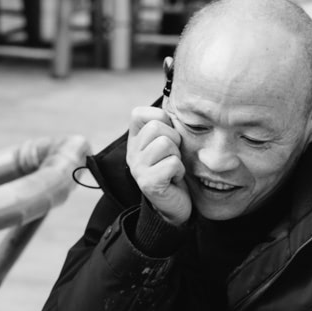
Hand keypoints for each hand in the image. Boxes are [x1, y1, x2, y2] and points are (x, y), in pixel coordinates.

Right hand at [127, 107, 190, 226]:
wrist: (176, 206)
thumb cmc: (176, 169)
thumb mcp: (170, 142)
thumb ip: (167, 125)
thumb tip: (180, 104)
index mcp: (135, 139)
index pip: (140, 113)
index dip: (161, 120)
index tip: (167, 138)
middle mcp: (131, 152)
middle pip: (156, 127)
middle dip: (173, 140)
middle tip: (172, 156)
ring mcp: (137, 168)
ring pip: (164, 143)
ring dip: (176, 156)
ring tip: (173, 167)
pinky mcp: (148, 183)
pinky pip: (172, 163)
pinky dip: (179, 171)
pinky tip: (174, 179)